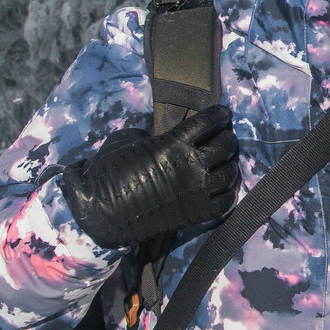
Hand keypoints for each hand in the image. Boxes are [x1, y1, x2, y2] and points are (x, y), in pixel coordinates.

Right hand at [55, 106, 240, 250]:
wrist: (99, 212)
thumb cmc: (109, 170)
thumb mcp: (131, 140)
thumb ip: (159, 136)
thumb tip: (175, 138)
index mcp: (174, 143)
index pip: (210, 121)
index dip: (220, 114)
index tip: (222, 114)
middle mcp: (191, 166)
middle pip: (226, 145)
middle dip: (227, 137)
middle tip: (223, 137)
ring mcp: (196, 192)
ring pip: (230, 173)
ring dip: (230, 164)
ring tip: (224, 161)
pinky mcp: (196, 215)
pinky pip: (226, 202)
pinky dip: (228, 192)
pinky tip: (223, 186)